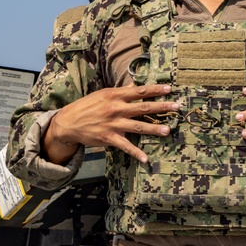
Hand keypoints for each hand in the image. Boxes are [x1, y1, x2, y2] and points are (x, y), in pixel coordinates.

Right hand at [44, 85, 178, 163]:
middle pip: (143, 107)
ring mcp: (113, 124)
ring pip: (138, 126)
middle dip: (161, 107)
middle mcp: (116, 108)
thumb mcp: (103, 94)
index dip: (156, 89)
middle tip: (177, 107)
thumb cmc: (87, 106)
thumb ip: (121, 92)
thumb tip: (136, 87)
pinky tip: (146, 158)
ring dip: (154, 129)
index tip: (170, 88)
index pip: (139, 91)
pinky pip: (125, 146)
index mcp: (115, 95)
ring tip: (168, 130)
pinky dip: (136, 153)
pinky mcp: (109, 138)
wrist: (69, 122)